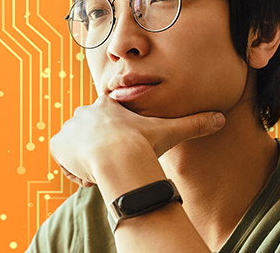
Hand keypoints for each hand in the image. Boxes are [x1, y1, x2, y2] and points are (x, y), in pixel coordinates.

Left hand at [51, 94, 224, 187]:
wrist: (117, 159)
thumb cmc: (143, 144)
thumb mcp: (171, 131)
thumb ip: (194, 124)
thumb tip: (221, 119)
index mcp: (108, 105)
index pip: (107, 119)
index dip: (115, 136)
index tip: (124, 149)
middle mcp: (84, 112)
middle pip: (89, 132)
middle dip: (99, 148)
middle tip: (115, 163)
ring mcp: (69, 128)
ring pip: (76, 146)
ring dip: (87, 160)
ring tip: (105, 172)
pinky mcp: (57, 144)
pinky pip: (63, 158)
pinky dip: (74, 169)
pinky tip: (91, 176)